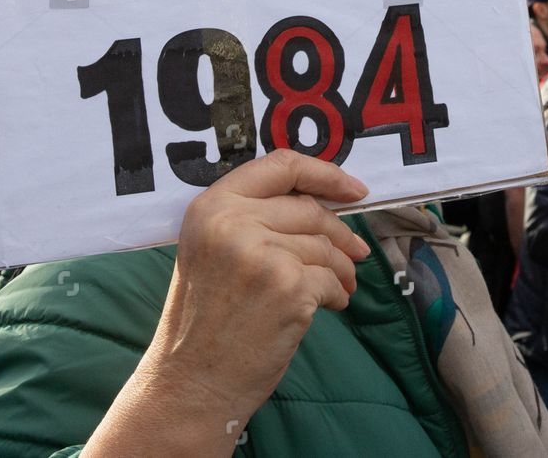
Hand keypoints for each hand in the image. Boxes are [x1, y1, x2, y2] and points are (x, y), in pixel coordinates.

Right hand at [84, 150, 369, 455]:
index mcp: (211, 206)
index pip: (279, 165)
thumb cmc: (206, 321)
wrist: (191, 383)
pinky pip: (331, 280)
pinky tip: (329, 306)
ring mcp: (261, 254)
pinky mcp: (288, 288)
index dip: (325, 173)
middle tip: (356, 252)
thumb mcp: (212, 250)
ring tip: (337, 288)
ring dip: (341, 269)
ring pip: (326, 246)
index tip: (354, 189)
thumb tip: (322, 201)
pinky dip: (338, 294)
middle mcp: (233, 222)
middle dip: (341, 232)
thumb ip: (253, 217)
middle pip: (310, 209)